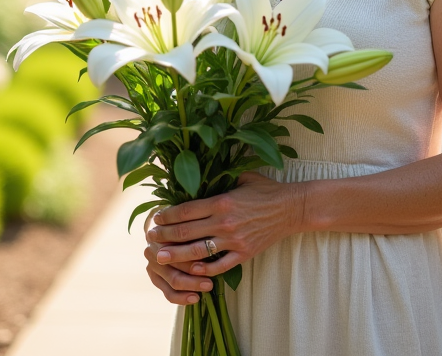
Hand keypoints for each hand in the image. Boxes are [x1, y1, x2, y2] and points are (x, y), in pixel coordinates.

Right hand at [143, 208, 213, 305]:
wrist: (167, 229)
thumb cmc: (186, 223)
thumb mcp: (189, 222)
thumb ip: (196, 227)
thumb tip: (216, 234)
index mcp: (159, 233)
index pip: (175, 247)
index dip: (192, 253)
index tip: (211, 257)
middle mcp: (153, 249)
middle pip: (174, 266)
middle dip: (193, 273)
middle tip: (211, 280)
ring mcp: (153, 264)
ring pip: (172, 280)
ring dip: (191, 285)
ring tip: (208, 286)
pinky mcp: (155, 277)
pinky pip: (168, 293)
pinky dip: (181, 298)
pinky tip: (195, 298)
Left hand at [145, 173, 306, 283]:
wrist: (292, 208)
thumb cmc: (265, 189)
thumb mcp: (242, 177)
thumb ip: (219, 179)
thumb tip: (196, 173)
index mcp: (222, 201)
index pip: (186, 210)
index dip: (167, 215)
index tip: (155, 218)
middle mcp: (225, 222)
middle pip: (187, 231)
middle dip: (165, 236)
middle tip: (149, 239)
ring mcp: (235, 240)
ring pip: (199, 251)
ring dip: (177, 255)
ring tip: (160, 257)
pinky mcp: (244, 253)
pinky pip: (221, 265)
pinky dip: (205, 269)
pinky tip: (191, 269)